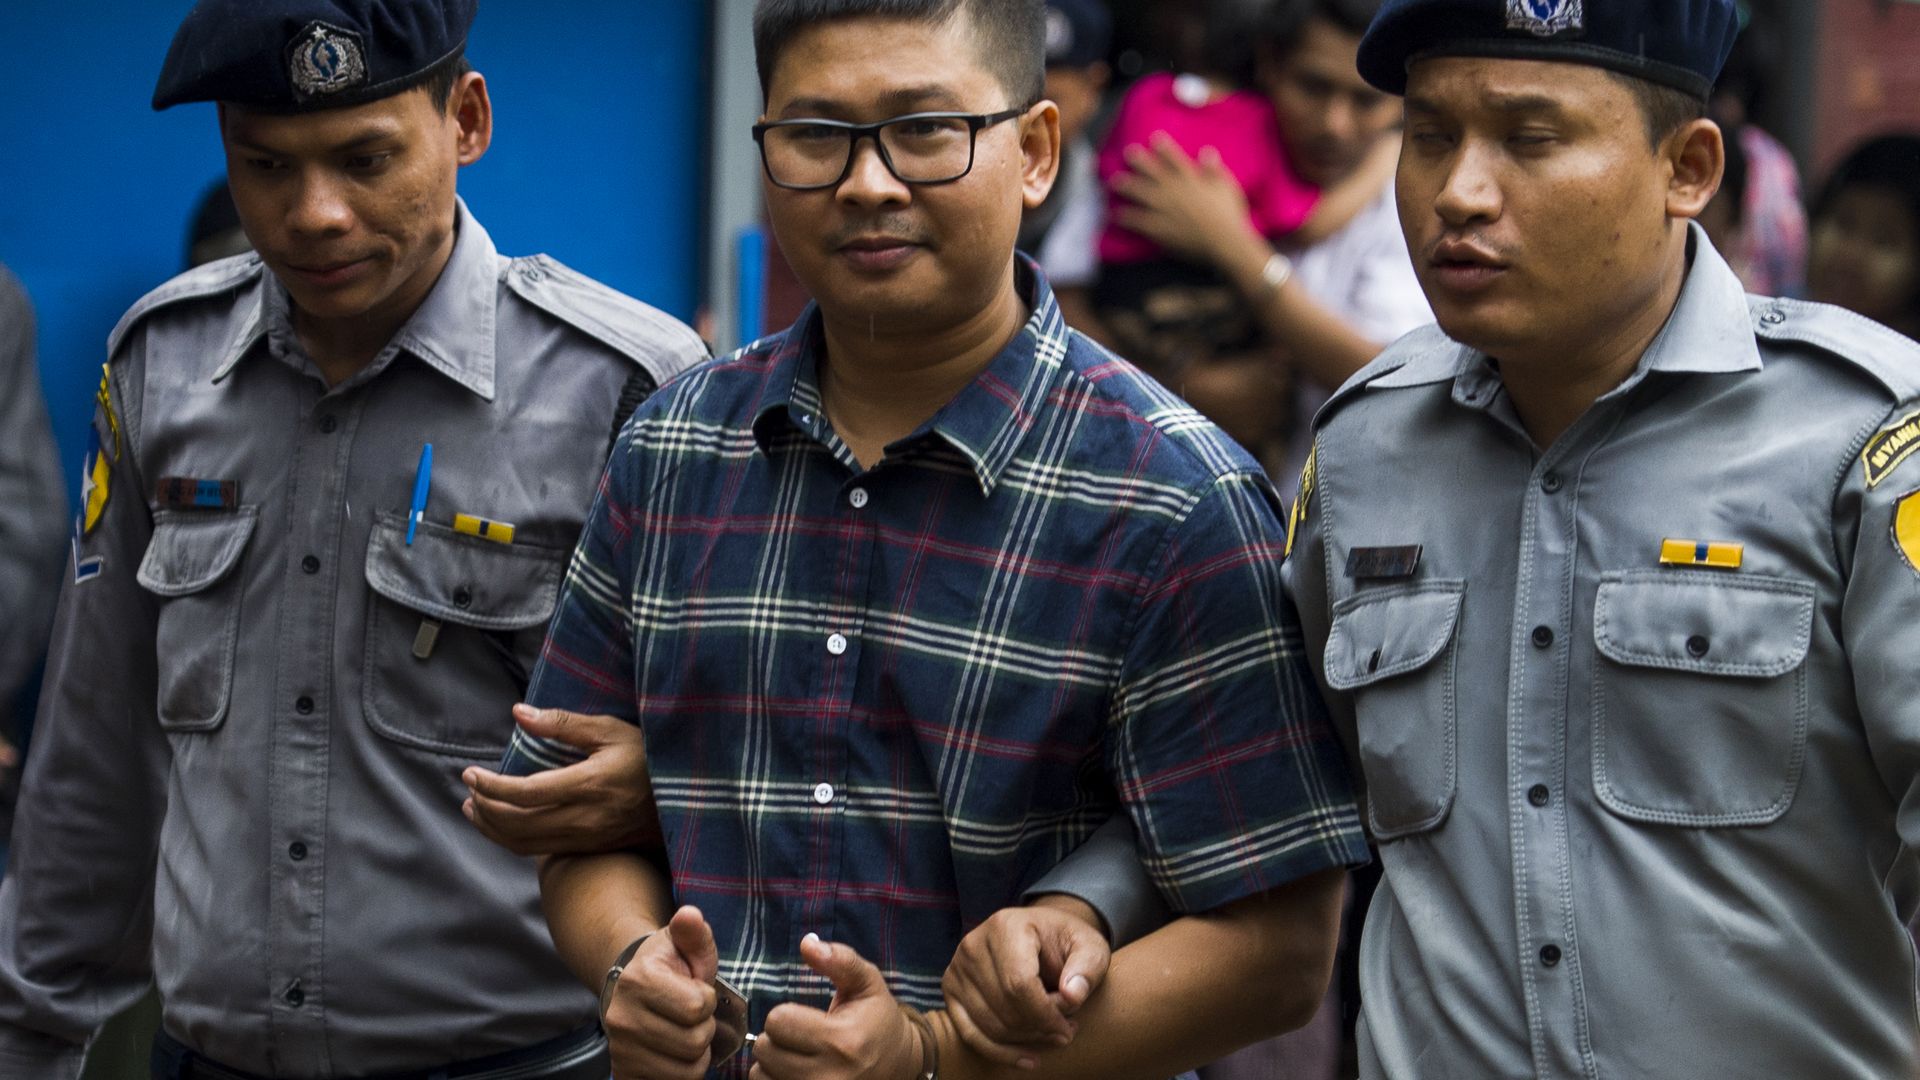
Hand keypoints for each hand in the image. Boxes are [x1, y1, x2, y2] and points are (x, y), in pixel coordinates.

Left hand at [462, 705, 659, 854]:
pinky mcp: (587, 848)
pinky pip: (538, 851)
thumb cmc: (647, 758)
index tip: (470, 773)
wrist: (682, 802)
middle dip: (484, 808)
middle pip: (516, 824)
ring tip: (474, 809)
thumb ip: (563, 723)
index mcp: (588, 785)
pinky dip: (511, 840)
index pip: (524, 793)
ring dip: (491, 829)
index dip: (491, 786)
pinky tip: (502, 825)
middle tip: (469, 789)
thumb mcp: (611, 731)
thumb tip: (519, 713)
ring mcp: (585, 838)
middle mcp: (583, 818)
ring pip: (523, 844)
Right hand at [606, 906, 721, 1079]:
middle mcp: (622, 1018)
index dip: (707, 999)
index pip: (697, 1006)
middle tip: (692, 1015)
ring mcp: (621, 1050)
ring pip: (688, 1069)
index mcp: (638, 981)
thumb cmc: (670, 965)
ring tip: (684, 1031)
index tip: (696, 990)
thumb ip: (693, 931)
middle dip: (704, 1028)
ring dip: (697, 1053)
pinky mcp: (624, 1073)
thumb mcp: (685, 943)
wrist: (636, 987)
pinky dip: (682, 1073)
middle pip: (695, 1042)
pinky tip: (674, 1052)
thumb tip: (689, 915)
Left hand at [749, 934, 922, 1079]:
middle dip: (777, 1038)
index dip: (785, 1014)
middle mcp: (828, 1075)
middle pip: (765, 1050)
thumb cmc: (877, 1019)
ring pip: (760, 1075)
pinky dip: (774, 1079)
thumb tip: (806, 943)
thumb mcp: (866, 982)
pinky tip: (794, 1071)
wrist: (900, 1064)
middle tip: (801, 1037)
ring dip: (772, 1063)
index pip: (778, 1021)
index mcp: (841, 1040)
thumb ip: (839, 959)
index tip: (805, 1017)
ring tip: (797, 1056)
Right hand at [940, 895, 1109, 1068]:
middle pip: (1004, 1007)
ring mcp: (957, 968)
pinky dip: (1000, 1053)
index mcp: (1006, 926)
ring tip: (1053, 1033)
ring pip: (989, 1025)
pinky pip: (970, 1034)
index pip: (1019, 984)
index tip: (1069, 1030)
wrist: (1040, 936)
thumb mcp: (1090, 946)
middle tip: (1065, 1030)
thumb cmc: (1065, 943)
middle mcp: (973, 944)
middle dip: (1039, 1027)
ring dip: (1025, 1040)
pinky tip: (1028, 1060)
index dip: (1046, 1015)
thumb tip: (1072, 996)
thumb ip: (1087, 968)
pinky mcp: (950, 989)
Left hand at [1109, 134, 1259, 265]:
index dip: (1163, 147)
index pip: (1174, 158)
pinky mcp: (1158, 228)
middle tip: (1127, 152)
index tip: (1154, 137)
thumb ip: (1215, 170)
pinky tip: (1116, 215)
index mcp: (1190, 179)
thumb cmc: (1229, 215)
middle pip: (1151, 172)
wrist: (1223, 241)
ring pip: (1140, 194)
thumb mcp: (1227, 188)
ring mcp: (1163, 209)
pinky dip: (1126, 217)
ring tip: (1113, 182)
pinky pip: (1137, 221)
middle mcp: (1173, 190)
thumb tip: (1208, 151)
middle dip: (1138, 161)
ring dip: (1126, 187)